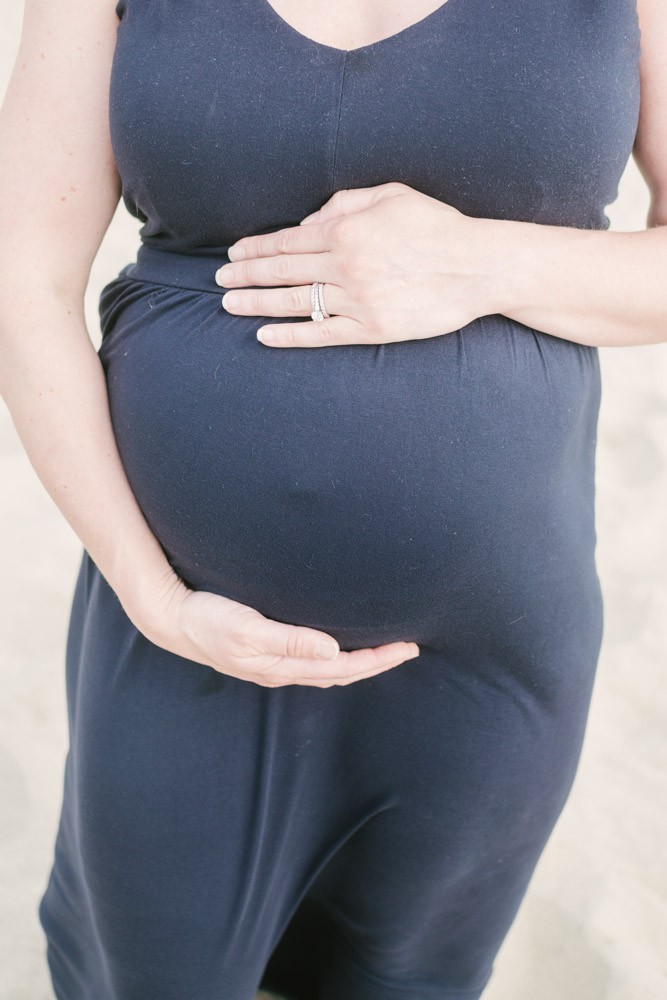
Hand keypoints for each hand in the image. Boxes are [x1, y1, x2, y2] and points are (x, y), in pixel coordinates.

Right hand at [131, 571, 419, 687]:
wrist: (171, 619)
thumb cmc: (208, 619)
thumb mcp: (247, 629)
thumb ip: (289, 641)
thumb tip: (332, 651)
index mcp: (282, 667)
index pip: (343, 668)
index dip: (377, 660)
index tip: (408, 648)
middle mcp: (281, 670)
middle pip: (341, 672)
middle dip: (376, 663)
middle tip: (409, 647)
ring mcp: (272, 663)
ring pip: (327, 669)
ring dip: (358, 661)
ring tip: (382, 650)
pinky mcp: (264, 651)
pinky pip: (310, 660)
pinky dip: (335, 656)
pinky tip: (337, 645)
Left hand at [215, 181, 500, 347]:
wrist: (478, 267)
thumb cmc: (436, 225)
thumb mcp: (390, 195)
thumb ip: (344, 202)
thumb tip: (307, 220)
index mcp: (345, 230)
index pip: (287, 241)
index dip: (255, 249)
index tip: (235, 256)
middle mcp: (344, 265)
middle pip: (281, 271)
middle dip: (245, 276)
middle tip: (220, 282)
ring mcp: (356, 300)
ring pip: (293, 303)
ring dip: (256, 304)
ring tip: (229, 305)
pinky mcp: (371, 328)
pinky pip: (320, 334)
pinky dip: (289, 336)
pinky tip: (264, 335)